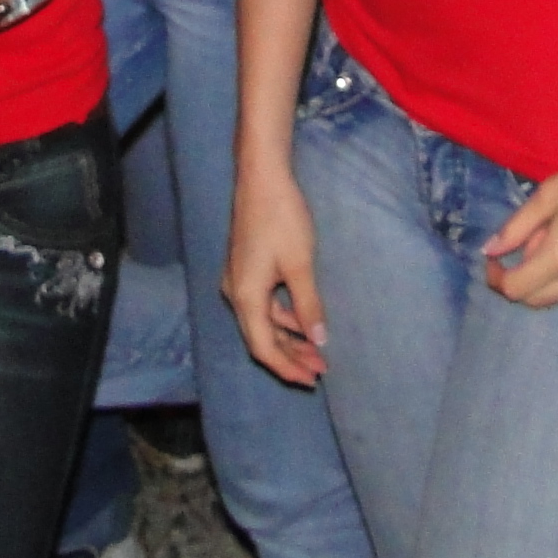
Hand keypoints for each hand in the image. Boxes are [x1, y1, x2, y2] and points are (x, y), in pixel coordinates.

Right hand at [226, 160, 329, 384]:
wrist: (261, 178)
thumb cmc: (282, 218)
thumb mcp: (301, 264)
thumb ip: (309, 305)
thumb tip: (319, 340)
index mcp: (246, 296)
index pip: (263, 348)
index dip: (288, 368)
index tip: (313, 379)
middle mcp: (235, 293)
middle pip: (260, 338)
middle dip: (291, 355)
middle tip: (321, 368)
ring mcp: (237, 280)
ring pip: (262, 322)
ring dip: (288, 336)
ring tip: (317, 347)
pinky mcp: (244, 269)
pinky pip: (261, 305)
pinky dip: (281, 317)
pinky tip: (302, 320)